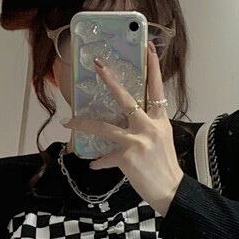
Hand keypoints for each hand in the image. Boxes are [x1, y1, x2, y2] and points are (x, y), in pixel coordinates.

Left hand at [60, 40, 184, 215]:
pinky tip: (94, 164)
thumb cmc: (165, 168)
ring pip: (105, 128)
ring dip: (84, 125)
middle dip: (111, 81)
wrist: (170, 191)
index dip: (153, 68)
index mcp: (160, 120)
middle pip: (127, 99)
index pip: (157, 88)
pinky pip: (106, 157)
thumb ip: (147, 128)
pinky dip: (99, 161)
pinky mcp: (127, 157)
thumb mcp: (161, 141)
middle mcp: (149, 127)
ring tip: (68, 123)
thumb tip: (128, 125)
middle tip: (98, 66)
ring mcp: (137, 141)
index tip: (149, 47)